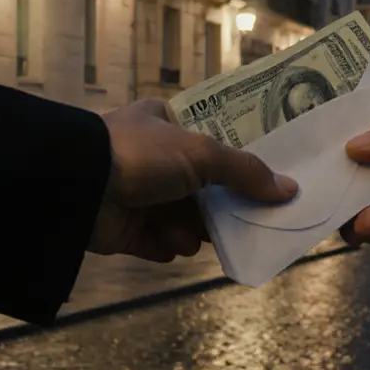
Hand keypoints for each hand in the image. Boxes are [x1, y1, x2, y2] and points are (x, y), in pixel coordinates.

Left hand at [91, 99, 297, 261]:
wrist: (79, 186)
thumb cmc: (141, 154)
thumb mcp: (202, 154)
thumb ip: (246, 172)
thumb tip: (290, 189)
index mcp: (164, 124)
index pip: (210, 141)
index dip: (237, 160)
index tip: (265, 180)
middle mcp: (150, 157)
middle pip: (201, 186)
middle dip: (220, 206)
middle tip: (249, 221)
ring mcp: (135, 193)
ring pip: (181, 218)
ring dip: (193, 230)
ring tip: (198, 235)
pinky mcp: (122, 228)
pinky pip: (156, 241)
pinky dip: (167, 245)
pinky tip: (172, 244)